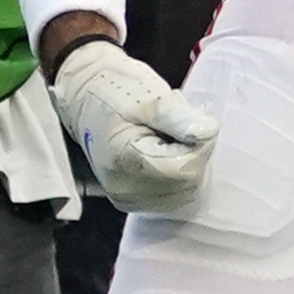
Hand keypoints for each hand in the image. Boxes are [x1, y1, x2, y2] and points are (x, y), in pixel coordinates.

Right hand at [47, 37, 219, 214]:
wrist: (86, 98)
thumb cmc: (114, 92)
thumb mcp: (148, 96)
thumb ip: (178, 117)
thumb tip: (208, 132)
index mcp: (124, 161)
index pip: (186, 167)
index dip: (199, 143)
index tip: (188, 117)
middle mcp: (125, 189)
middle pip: (189, 181)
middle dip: (195, 150)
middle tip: (179, 121)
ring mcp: (130, 199)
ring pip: (188, 189)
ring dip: (190, 160)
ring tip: (169, 134)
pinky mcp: (137, 202)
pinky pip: (177, 193)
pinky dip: (181, 171)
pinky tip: (167, 150)